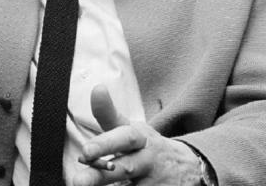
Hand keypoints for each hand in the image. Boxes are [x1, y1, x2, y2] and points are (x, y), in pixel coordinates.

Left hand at [73, 85, 201, 185]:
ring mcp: (154, 182)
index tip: (85, 151)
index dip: (105, 144)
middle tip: (77, 181)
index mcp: (140, 138)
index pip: (123, 138)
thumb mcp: (131, 129)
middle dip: (99, 176)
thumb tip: (97, 88)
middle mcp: (148, 160)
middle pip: (124, 168)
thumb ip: (109, 113)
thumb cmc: (147, 146)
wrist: (188, 167)